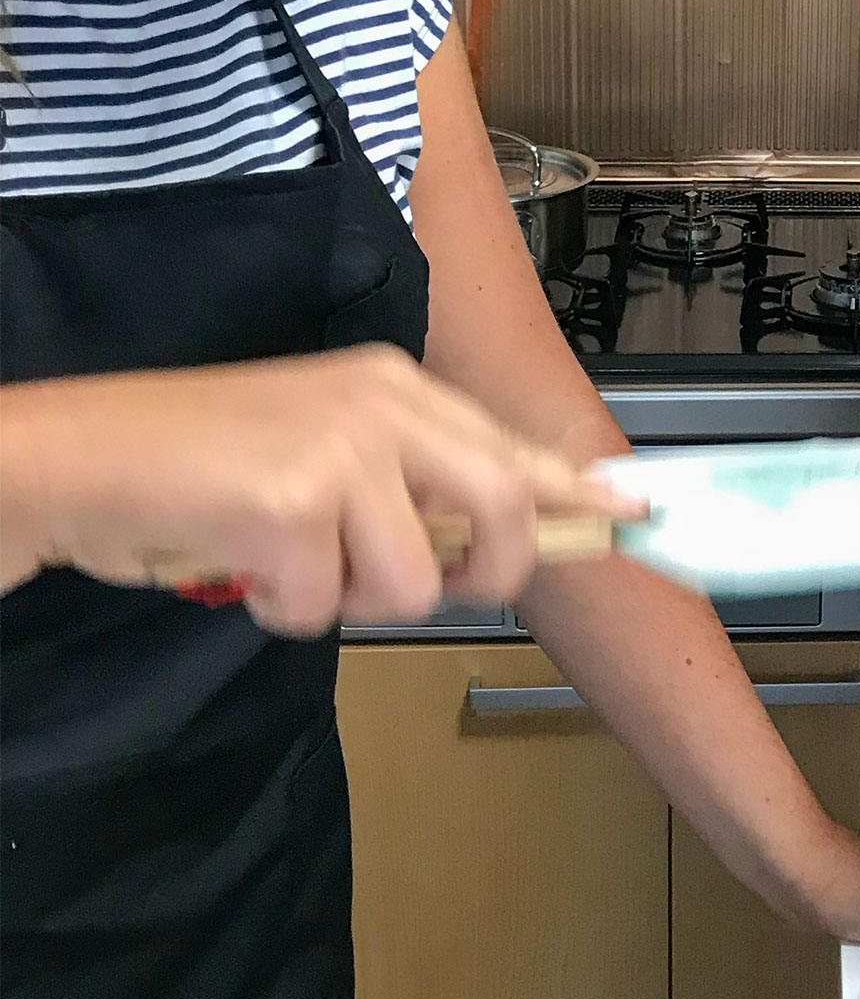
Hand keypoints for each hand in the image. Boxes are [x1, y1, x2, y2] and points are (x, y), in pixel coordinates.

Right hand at [3, 346, 642, 634]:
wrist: (79, 457)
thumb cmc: (197, 466)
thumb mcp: (321, 451)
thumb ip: (406, 483)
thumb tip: (485, 538)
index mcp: (396, 388)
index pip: (513, 442)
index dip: (581, 486)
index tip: (640, 510)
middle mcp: (383, 405)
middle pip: (503, 510)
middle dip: (479, 574)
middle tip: (417, 584)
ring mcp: (342, 448)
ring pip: (411, 582)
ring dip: (341, 596)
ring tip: (283, 556)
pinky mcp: (292, 502)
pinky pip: (322, 608)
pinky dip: (277, 610)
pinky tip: (239, 563)